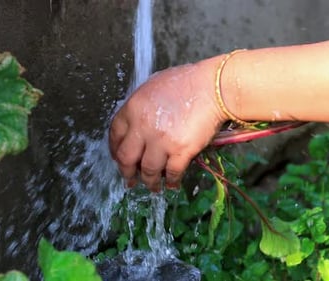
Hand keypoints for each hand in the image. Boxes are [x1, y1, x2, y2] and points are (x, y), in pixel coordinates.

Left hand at [109, 58, 226, 191]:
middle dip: (127, 172)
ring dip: (149, 181)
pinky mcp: (181, 151)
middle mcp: (143, 126)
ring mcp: (161, 140)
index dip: (115, 149)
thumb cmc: (188, 82)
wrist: (213, 88)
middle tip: (130, 179)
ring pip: (148, 170)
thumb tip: (139, 121)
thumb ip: (143, 105)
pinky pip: (172, 172)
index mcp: (134, 108)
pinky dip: (171, 181)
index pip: (115, 134)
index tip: (118, 157)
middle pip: (126, 157)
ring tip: (153, 186)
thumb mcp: (155, 85)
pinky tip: (172, 184)